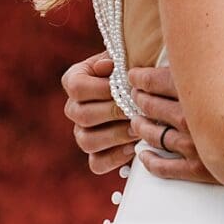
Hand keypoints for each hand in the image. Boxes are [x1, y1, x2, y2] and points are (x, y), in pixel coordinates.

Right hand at [63, 51, 139, 176]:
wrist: (149, 95)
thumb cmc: (137, 72)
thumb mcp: (129, 59)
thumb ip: (118, 59)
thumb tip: (106, 67)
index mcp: (75, 80)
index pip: (76, 87)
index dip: (101, 89)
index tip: (125, 86)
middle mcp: (73, 108)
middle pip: (82, 115)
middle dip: (113, 113)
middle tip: (137, 110)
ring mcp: (82, 133)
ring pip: (86, 141)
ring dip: (115, 135)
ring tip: (137, 129)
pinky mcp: (95, 155)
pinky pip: (97, 164)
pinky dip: (115, 158)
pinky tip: (132, 148)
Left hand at [127, 66, 220, 185]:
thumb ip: (212, 67)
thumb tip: (193, 58)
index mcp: (199, 91)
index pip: (158, 81)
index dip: (141, 79)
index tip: (133, 77)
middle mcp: (192, 118)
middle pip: (153, 107)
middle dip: (140, 101)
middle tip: (133, 97)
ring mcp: (195, 145)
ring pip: (154, 135)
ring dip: (141, 128)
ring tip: (136, 122)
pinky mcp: (201, 169)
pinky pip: (166, 168)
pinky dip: (150, 162)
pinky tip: (143, 157)